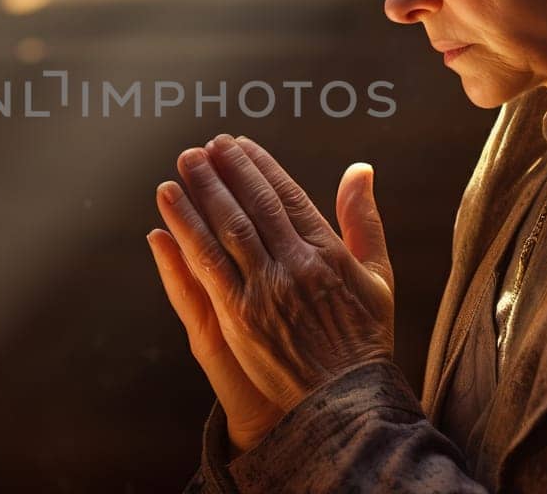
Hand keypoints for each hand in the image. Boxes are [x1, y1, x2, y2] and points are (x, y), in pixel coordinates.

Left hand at [154, 135, 395, 418]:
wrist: (346, 400)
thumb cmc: (365, 339)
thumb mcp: (378, 275)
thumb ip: (364, 219)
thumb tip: (360, 168)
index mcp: (329, 252)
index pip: (287, 195)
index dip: (259, 166)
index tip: (238, 145)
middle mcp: (296, 264)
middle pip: (253, 204)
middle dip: (226, 170)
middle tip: (204, 146)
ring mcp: (266, 289)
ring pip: (226, 227)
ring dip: (202, 191)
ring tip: (184, 164)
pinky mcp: (239, 316)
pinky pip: (207, 264)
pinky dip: (185, 231)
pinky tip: (168, 208)